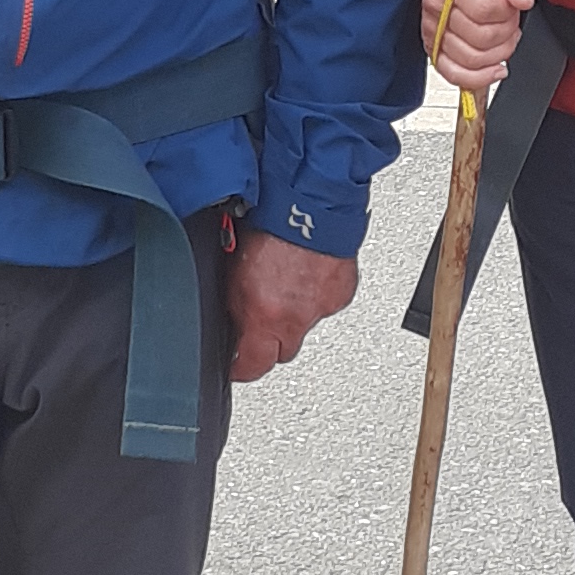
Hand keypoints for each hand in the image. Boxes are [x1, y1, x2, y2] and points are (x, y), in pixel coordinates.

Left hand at [225, 228, 357, 382]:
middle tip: (261, 325)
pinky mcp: (341, 295)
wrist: (310, 205)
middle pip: (282, 353)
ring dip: (293, 314)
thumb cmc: (270, 228)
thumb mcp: (234, 272)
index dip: (242, 370)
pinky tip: (304, 273)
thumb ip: (235, 306)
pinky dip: (313, 295)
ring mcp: (320, 308)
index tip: (237, 367)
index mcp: (264, 316)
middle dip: (271, 344)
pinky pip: (323, 306)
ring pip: (304, 327)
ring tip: (284, 284)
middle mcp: (295, 319)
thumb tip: (233, 324)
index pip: (253, 367)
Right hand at [420, 0, 538, 92]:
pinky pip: (454, 74)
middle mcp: (437, 3)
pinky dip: (479, 77)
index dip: (505, 10)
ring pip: (471, 58)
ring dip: (497, 53)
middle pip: (480, 36)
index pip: (484, 7)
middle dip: (505, 31)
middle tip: (508, 20)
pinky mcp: (434, 50)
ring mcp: (433, 29)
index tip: (508, 2)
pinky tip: (495, 68)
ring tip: (502, 37)